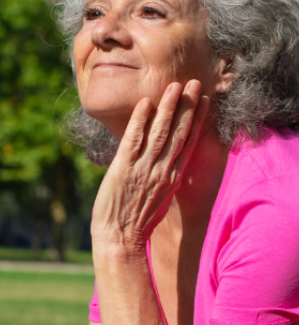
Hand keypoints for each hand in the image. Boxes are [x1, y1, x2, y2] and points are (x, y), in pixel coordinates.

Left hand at [91, 81, 209, 248]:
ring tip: (174, 86)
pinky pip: (134, 140)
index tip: (204, 101)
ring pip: (160, 133)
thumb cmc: (136, 223)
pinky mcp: (124, 169)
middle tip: (196, 83)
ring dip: (168, 108)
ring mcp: (144, 170)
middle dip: (188, 107)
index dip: (198, 120)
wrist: (120, 240)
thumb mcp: (158, 199)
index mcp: (173, 178)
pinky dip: (140, 121)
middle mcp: (163, 171)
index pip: (189, 143)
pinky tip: (145, 103)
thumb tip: (164, 165)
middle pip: (180, 133)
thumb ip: (164, 179)